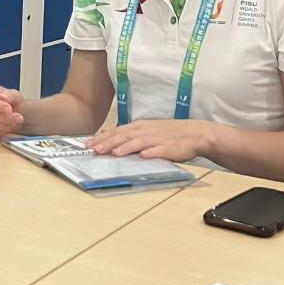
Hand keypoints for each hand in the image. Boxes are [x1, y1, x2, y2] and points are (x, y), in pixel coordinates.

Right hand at [0, 81, 25, 138]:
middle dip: (3, 117)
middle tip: (17, 118)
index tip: (9, 109)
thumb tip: (1, 96)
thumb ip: (11, 95)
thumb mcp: (17, 97)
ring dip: (0, 126)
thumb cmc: (14, 103)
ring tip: (12, 124)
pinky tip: (6, 128)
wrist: (15, 115)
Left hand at [85, 119, 216, 161]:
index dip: (102, 138)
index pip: (117, 132)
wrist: (195, 133)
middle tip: (94, 150)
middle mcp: (146, 131)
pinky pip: (160, 150)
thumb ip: (127, 132)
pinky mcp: (171, 148)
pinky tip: (144, 156)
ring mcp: (158, 139)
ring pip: (139, 143)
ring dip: (126, 148)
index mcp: (139, 127)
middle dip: (108, 143)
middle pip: (124, 137)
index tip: (88, 145)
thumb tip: (107, 133)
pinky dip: (151, 153)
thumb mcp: (145, 129)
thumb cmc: (169, 133)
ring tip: (114, 153)